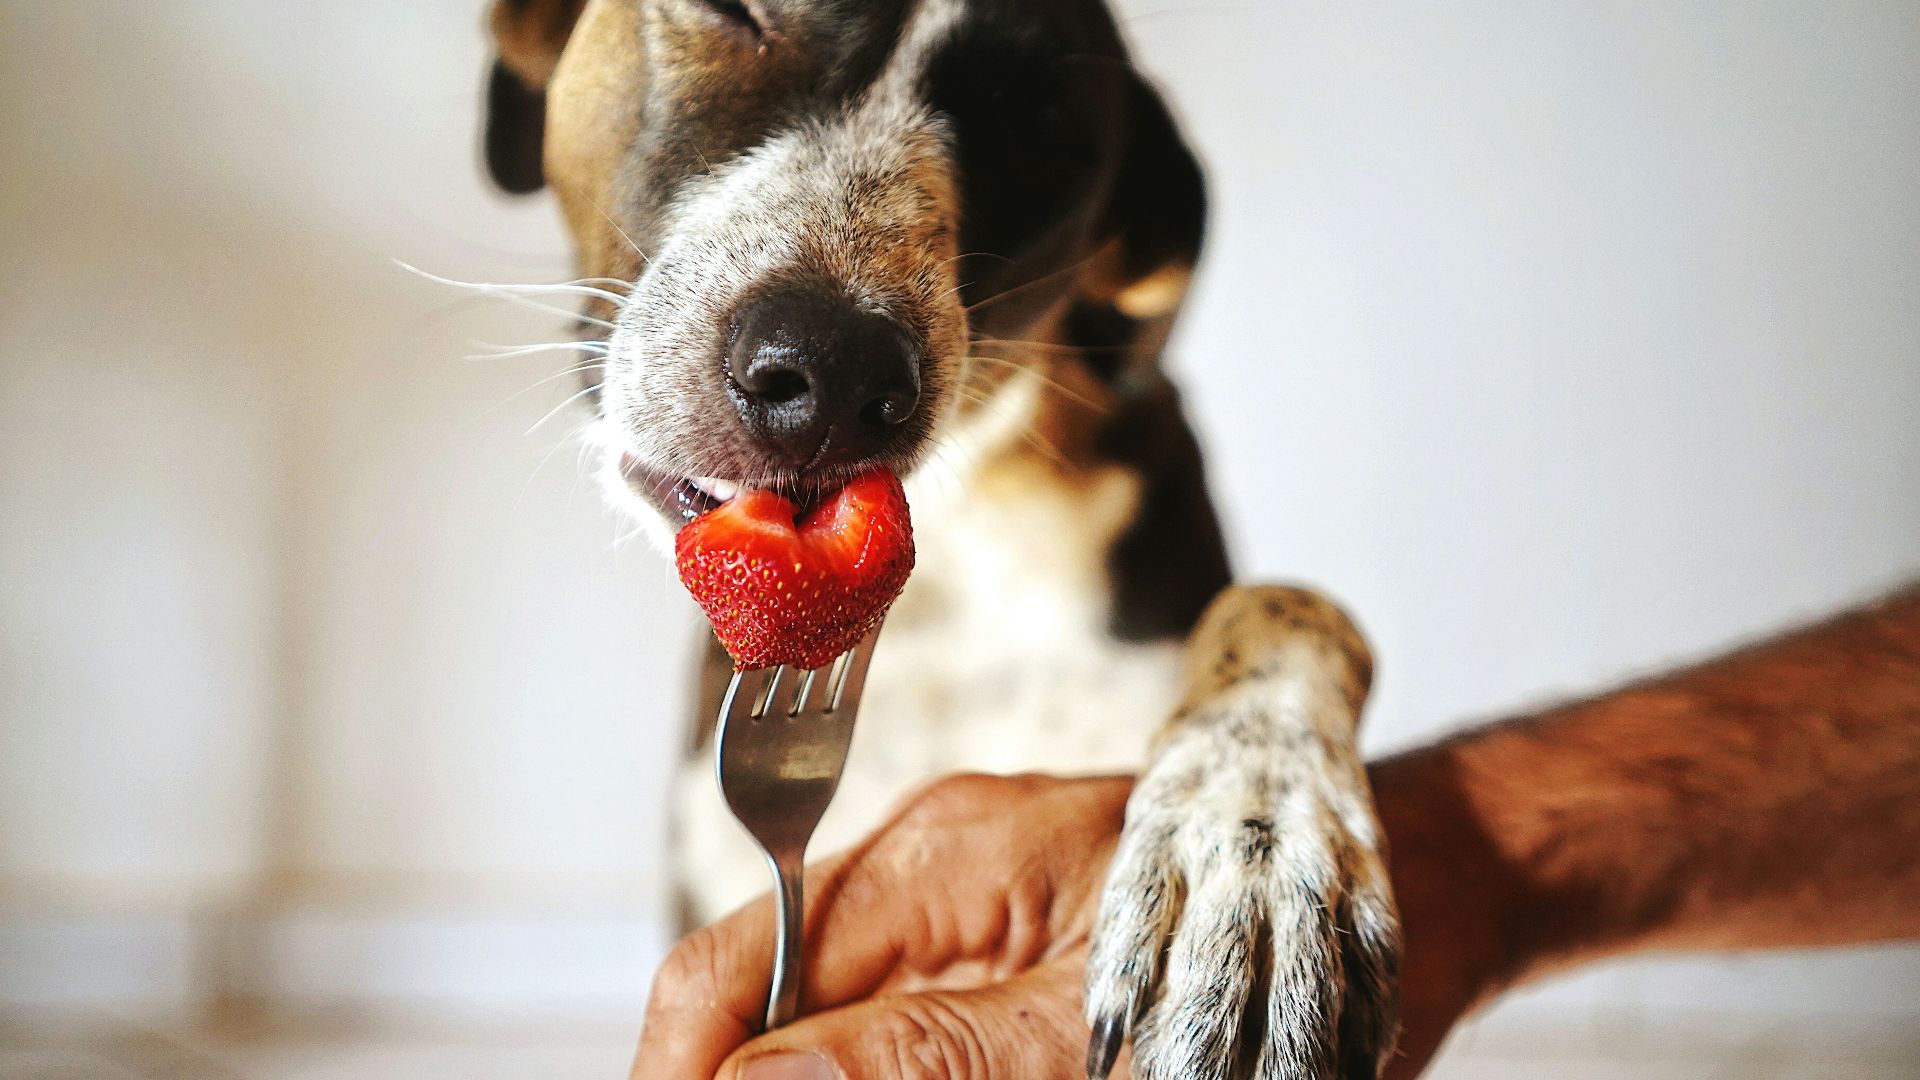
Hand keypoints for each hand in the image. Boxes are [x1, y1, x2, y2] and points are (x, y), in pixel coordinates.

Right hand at [635, 771, 1500, 1078]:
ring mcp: (971, 912)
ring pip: (835, 1034)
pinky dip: (896, 1068)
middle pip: (765, 1012)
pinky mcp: (1013, 958)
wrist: (1415, 904)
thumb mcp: (1095, 1035)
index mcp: (931, 858)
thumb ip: (917, 1058)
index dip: (682, 1078)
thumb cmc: (1282, 952)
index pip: (726, 973)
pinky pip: (909, 1029)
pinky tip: (962, 1073)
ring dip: (829, 1079)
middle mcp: (930, 873)